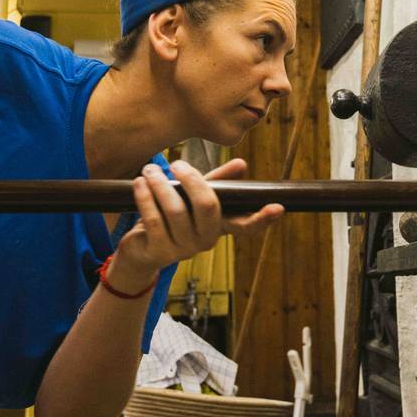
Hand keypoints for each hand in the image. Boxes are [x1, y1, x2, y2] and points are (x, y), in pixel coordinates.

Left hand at [112, 159, 283, 289]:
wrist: (141, 249)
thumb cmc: (172, 216)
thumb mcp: (193, 197)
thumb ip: (216, 182)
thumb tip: (242, 164)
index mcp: (219, 226)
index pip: (246, 226)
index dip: (262, 218)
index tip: (277, 207)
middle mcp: (206, 241)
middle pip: (208, 206)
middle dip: (192, 180)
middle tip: (177, 164)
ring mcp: (183, 249)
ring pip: (177, 211)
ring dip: (161, 186)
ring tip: (150, 170)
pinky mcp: (160, 252)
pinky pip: (154, 219)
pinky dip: (145, 197)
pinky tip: (139, 184)